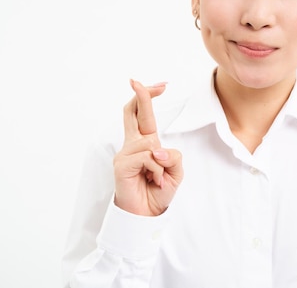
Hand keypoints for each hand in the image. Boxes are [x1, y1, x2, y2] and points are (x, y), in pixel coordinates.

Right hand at [113, 79, 183, 215]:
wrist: (146, 214)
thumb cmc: (158, 190)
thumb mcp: (175, 171)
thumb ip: (173, 156)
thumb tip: (156, 149)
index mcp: (145, 142)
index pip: (142, 114)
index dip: (148, 97)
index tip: (160, 85)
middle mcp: (132, 144)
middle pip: (132, 112)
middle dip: (141, 95)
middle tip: (143, 82)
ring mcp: (124, 153)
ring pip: (150, 143)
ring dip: (161, 161)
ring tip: (157, 177)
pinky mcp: (121, 165)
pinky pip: (148, 157)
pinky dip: (156, 169)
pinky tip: (152, 180)